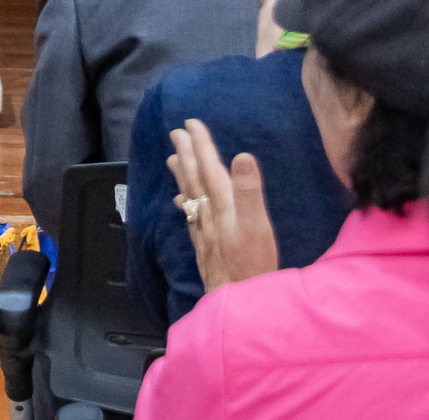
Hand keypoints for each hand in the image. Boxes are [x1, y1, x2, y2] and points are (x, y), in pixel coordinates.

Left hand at [166, 118, 278, 289]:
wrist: (237, 305)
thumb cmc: (252, 268)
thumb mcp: (257, 228)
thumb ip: (249, 193)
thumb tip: (243, 157)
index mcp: (223, 207)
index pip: (209, 169)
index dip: (201, 146)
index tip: (191, 124)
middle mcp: (210, 217)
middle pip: (194, 180)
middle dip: (187, 155)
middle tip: (176, 132)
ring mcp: (206, 234)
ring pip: (190, 198)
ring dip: (182, 176)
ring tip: (171, 159)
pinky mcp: (206, 250)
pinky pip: (191, 220)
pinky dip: (185, 206)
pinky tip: (180, 204)